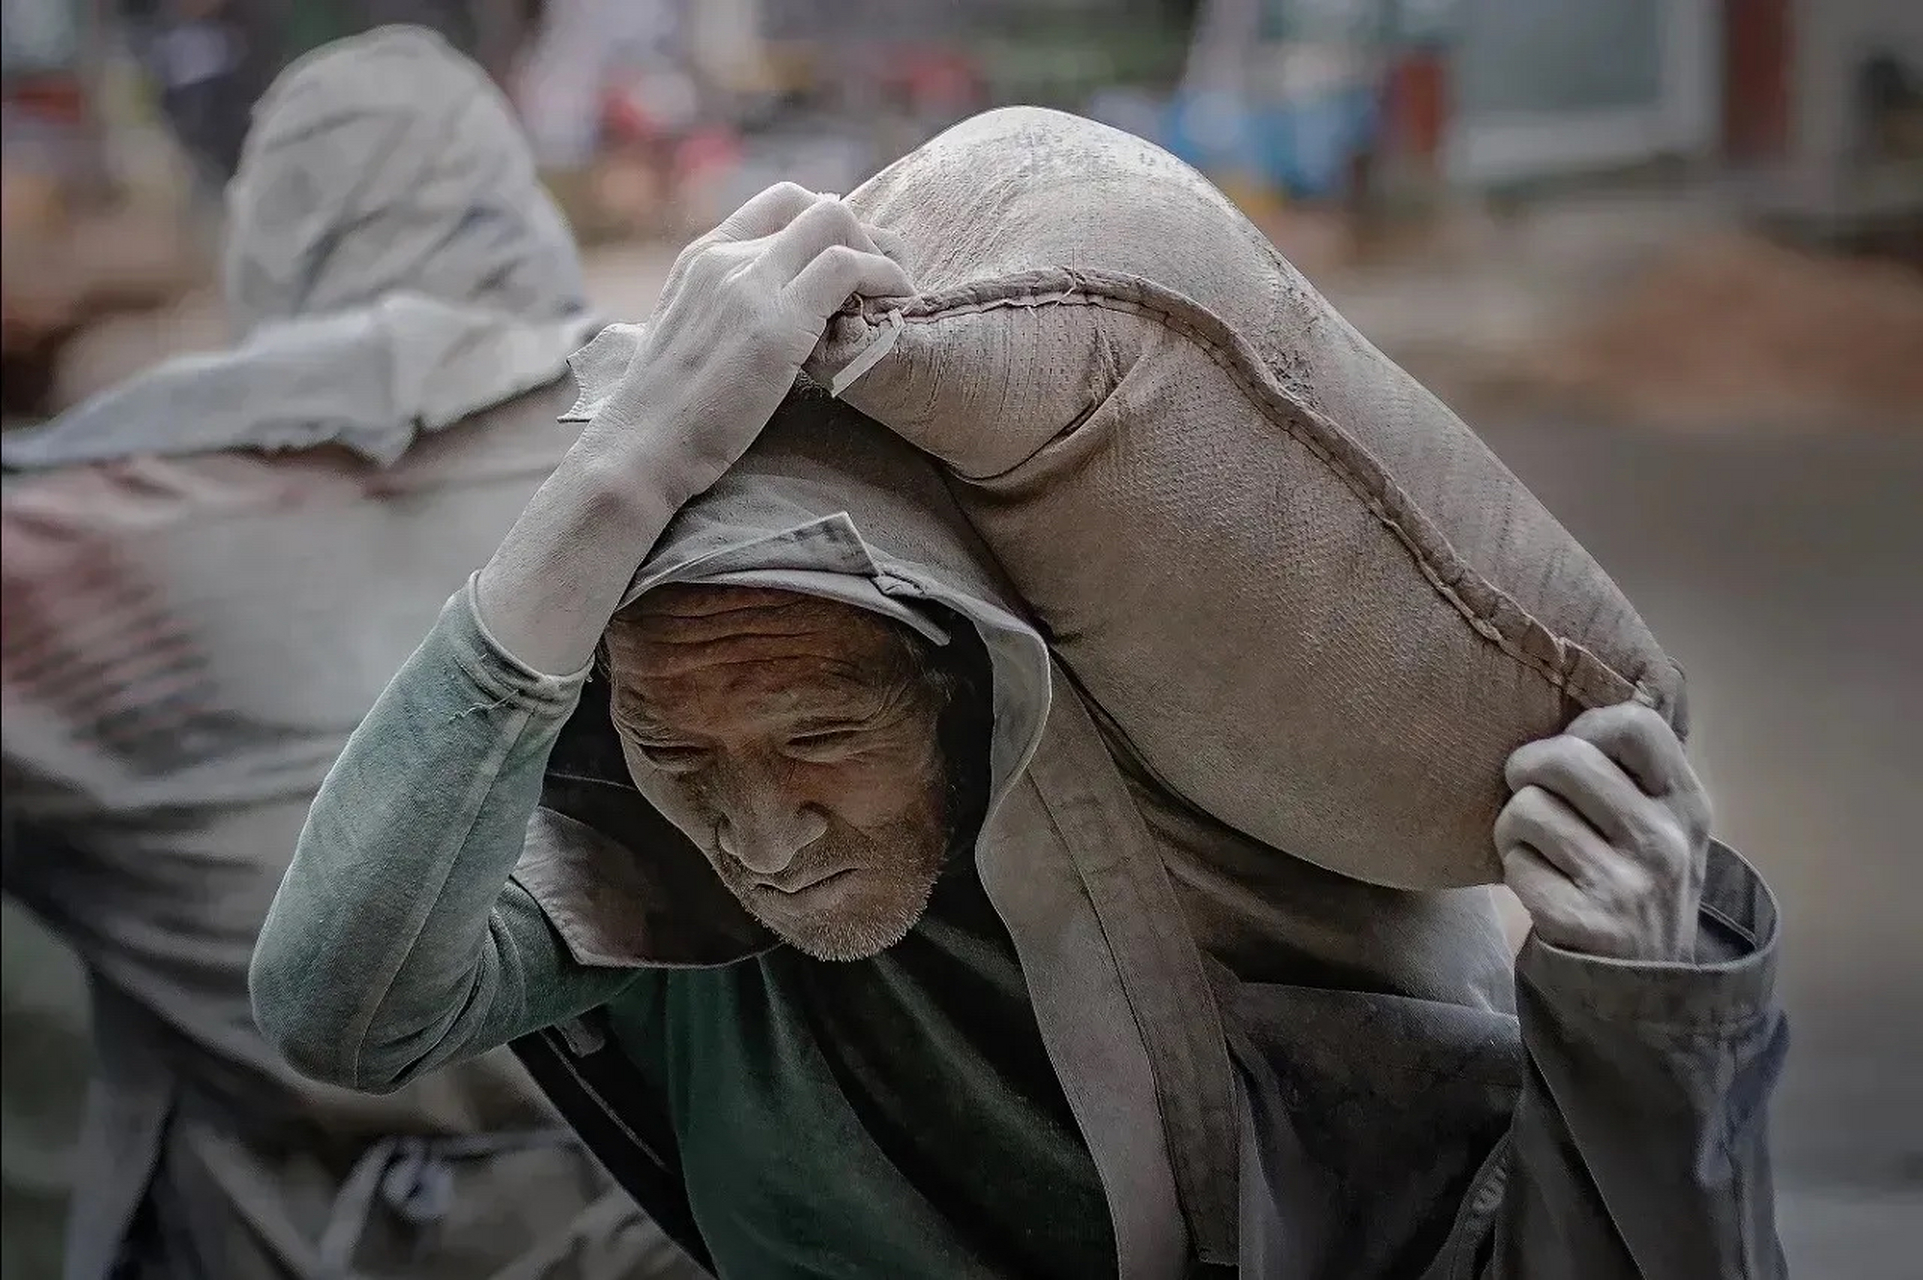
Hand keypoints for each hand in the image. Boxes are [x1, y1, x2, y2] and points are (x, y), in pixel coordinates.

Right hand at [583, 182, 913, 498]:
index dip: (829, 227)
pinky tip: (895, 310)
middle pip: (817, 207)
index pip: (781, 202)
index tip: (854, 268)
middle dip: (865, 238)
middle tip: (885, 285)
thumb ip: (729, 310)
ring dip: (881, 257)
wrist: (640, 448)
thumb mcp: (693, 337)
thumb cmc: (669, 414)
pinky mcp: (775, 323)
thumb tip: (775, 315)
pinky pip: (847, 268)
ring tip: (897, 299)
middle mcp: (725, 258)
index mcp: (703, 257)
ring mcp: (748, 285)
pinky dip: (883, 280)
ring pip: (837, 224)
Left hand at [1497, 702, 1712, 962]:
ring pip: (1527, 809)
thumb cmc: (1636, 883)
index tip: (1573, 751)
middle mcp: (1664, 842)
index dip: (1584, 728)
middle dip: (1525, 769)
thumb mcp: (1664, 828)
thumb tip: (1572, 711)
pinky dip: (1514, 869)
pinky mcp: (1583, 922)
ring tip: (1535, 845)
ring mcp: (1625, 885)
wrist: (1646, 989)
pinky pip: (1515, 863)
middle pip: (1561, 758)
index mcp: (1687, 806)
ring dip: (1513, 826)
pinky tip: (1539, 884)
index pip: (1633, 725)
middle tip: (1526, 789)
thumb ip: (1634, 774)